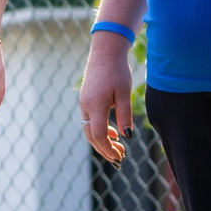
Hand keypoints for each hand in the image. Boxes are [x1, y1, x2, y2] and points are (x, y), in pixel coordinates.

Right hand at [81, 32, 133, 161]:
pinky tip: (113, 132)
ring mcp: (84, 103)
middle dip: (104, 149)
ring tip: (118, 148)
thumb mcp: (125, 93)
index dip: (108, 149)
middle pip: (91, 136)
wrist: (105, 52)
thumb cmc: (117, 71)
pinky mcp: (86, 100)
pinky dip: (100, 130)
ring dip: (102, 141)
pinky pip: (90, 120)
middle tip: (120, 158)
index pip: (98, 135)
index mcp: (95, 105)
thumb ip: (125, 115)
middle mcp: (85, 106)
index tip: (119, 157)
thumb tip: (127, 136)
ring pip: (89, 129)